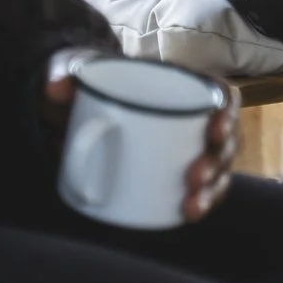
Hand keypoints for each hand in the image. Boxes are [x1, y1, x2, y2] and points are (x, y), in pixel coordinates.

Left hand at [42, 50, 239, 223]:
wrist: (74, 106)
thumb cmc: (87, 80)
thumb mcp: (75, 68)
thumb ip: (64, 71)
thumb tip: (55, 88)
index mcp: (178, 82)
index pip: (219, 94)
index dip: (227, 112)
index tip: (214, 129)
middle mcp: (190, 115)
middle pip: (224, 138)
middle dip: (217, 161)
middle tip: (193, 176)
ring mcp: (186, 146)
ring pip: (219, 168)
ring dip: (213, 189)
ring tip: (192, 205)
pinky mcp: (174, 171)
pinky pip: (201, 188)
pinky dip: (200, 202)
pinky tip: (187, 215)